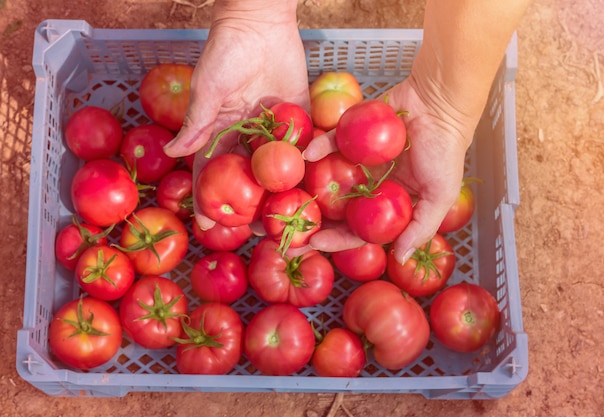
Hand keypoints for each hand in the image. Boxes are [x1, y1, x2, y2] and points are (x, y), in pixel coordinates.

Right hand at [163, 3, 308, 229]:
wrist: (261, 21)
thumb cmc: (226, 51)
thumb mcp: (208, 88)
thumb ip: (197, 122)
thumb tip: (174, 151)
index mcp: (222, 130)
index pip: (213, 170)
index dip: (208, 196)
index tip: (208, 222)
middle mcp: (249, 134)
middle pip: (248, 176)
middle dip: (250, 202)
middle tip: (255, 230)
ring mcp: (275, 127)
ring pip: (277, 165)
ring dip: (281, 190)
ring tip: (287, 218)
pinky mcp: (299, 114)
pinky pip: (304, 142)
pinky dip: (309, 161)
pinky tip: (314, 186)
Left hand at [305, 76, 475, 264]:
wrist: (442, 106)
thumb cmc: (445, 152)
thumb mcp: (441, 195)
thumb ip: (422, 228)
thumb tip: (401, 258)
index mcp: (387, 203)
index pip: (359, 229)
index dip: (338, 239)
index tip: (316, 243)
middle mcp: (369, 185)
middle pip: (337, 209)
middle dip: (315, 221)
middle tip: (290, 230)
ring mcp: (358, 161)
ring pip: (328, 178)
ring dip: (308, 187)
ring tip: (288, 196)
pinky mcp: (352, 134)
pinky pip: (331, 143)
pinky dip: (319, 147)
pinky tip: (307, 154)